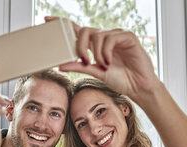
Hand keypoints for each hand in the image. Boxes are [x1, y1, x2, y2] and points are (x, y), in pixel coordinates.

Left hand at [45, 17, 160, 100]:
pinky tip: (109, 61)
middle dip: (80, 45)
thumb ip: (79, 66)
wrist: (138, 87)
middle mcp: (105, 37)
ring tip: (102, 65)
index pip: (77, 30)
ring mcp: (116, 35)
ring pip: (97, 35)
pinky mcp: (128, 37)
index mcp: (96, 45)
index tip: (48, 20)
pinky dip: (106, 51)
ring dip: (96, 53)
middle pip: (85, 30)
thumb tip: (60, 65)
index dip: (63, 24)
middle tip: (83, 59)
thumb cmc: (120, 79)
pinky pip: (111, 37)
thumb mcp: (96, 72)